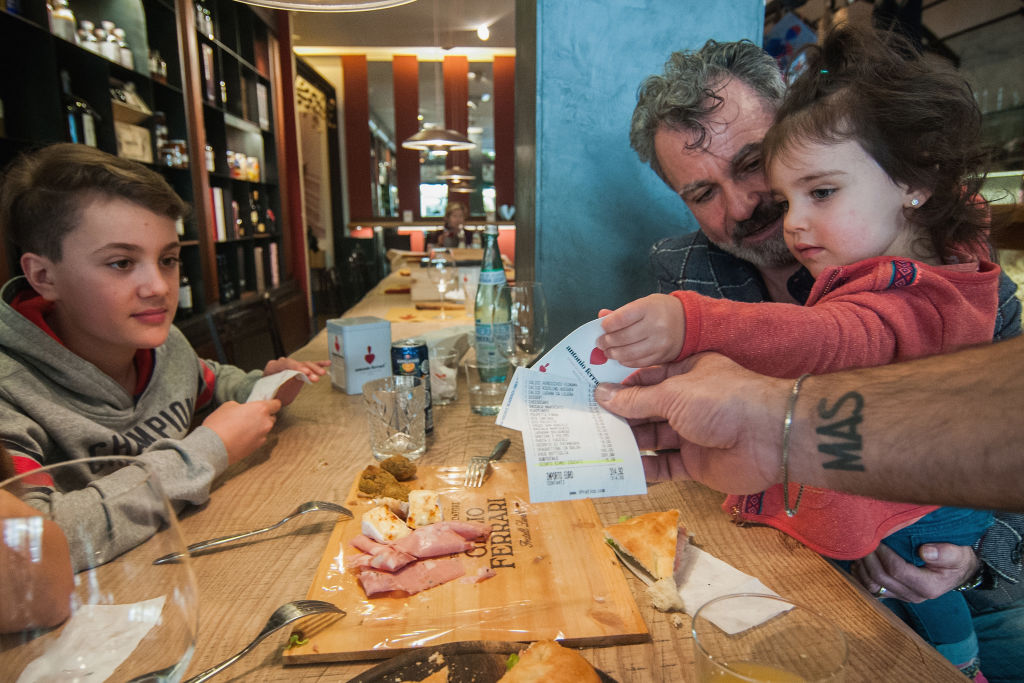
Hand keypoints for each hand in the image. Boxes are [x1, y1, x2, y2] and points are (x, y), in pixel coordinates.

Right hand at [202, 399, 281, 464]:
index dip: (272, 404)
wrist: (213, 447)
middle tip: (249, 417)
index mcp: (261, 409)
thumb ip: (241, 406)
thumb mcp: (228, 406)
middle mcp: (266, 423)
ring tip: (242, 428)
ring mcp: (262, 436)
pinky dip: (253, 437)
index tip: (268, 404)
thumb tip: (243, 410)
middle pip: (271, 418)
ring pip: (264, 429)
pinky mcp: (257, 447)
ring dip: (258, 428)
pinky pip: (258, 439)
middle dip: (263, 416)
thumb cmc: (219, 424)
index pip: (276, 404)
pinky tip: (240, 438)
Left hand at [263, 358, 329, 405]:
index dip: (296, 367)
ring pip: (305, 365)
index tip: (304, 372)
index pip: (286, 363)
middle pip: (297, 363)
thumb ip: (275, 391)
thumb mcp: (269, 393)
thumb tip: (281, 394)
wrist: (266, 392)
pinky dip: (318, 365)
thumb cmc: (267, 393)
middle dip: (307, 369)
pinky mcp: (299, 370)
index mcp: (273, 367)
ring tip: (322, 374)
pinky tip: (327, 364)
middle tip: (314, 376)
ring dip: (314, 369)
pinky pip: (309, 366)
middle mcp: (283, 364)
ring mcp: (292, 366)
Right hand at [594, 353, 786, 492]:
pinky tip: (621, 470)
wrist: (769, 438)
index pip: (647, 378)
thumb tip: (602, 394)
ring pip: (653, 438)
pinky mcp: (696, 464)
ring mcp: (693, 434)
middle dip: (620, 416)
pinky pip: (665, 466)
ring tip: (596, 446)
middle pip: (647, 410)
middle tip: (587, 423)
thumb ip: (636, 399)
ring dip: (628, 443)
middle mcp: (689, 402)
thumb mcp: (673, 393)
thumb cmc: (723, 401)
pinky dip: (645, 469)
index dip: (621, 387)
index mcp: (688, 373)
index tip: (592, 395)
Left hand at [597, 294, 685, 366]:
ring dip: (613, 353)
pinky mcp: (662, 356)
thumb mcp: (644, 304)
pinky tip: (621, 357)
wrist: (690, 322)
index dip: (607, 324)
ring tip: (608, 351)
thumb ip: (623, 312)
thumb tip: (602, 316)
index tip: (603, 327)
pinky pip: (638, 362)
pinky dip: (626, 361)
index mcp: (649, 308)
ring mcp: (660, 343)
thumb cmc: (662, 311)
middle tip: (600, 342)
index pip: (621, 318)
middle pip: (622, 337)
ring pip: (629, 353)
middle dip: (607, 341)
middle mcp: (656, 325)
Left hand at [851, 543, 978, 602]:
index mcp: (928, 586)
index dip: (884, 554)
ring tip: (860, 549)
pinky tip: (860, 561)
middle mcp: (914, 595)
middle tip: (862, 540)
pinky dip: (862, 575)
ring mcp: (903, 596)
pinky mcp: (895, 594)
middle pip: (881, 579)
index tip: (877, 537)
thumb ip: (945, 553)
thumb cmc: (956, 559)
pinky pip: (872, 589)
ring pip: (872, 587)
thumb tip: (926, 552)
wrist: (957, 571)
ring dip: (863, 567)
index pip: (897, 570)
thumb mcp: (957, 554)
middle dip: (869, 558)